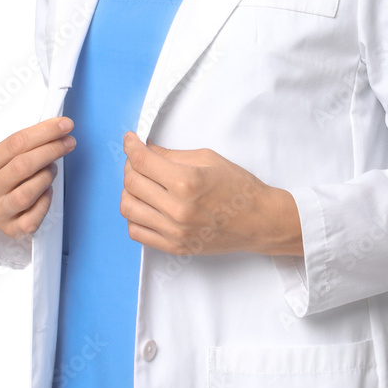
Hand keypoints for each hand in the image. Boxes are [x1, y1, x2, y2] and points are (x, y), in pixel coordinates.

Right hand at [0, 117, 75, 238]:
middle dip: (51, 150)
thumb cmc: (7, 174)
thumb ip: (27, 142)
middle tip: (69, 142)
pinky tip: (47, 191)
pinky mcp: (10, 229)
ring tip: (52, 169)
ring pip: (27, 193)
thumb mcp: (7, 155)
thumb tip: (61, 128)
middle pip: (23, 165)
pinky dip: (45, 202)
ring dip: (46, 177)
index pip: (16, 142)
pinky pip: (33, 217)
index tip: (66, 125)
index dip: (44, 132)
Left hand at [120, 131, 302, 256]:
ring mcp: (174, 232)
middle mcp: (177, 209)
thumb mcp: (208, 159)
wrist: (258, 221)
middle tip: (138, 158)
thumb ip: (172, 155)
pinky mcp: (174, 247)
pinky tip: (144, 204)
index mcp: (186, 182)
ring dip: (129, 190)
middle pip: (132, 182)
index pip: (142, 161)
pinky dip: (133, 215)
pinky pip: (137, 231)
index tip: (129, 140)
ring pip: (128, 207)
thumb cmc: (239, 187)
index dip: (131, 146)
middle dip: (130, 165)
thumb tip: (146, 149)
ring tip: (141, 182)